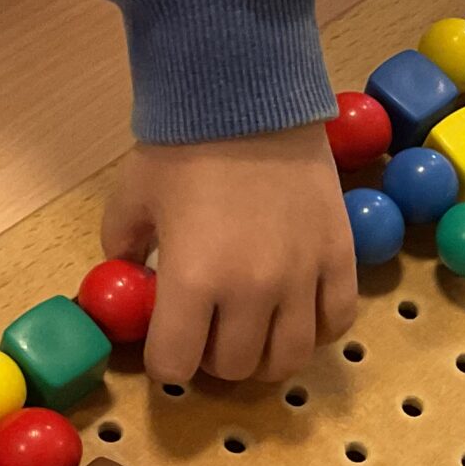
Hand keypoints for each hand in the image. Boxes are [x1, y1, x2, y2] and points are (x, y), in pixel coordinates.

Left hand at [102, 130, 357, 386]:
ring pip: (289, 358)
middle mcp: (251, 292)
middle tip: (210, 334)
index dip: (167, 363)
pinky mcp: (339, 258)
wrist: (249, 98)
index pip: (176, 364)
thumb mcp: (132, 198)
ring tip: (255, 334)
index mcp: (193, 281)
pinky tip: (298, 312)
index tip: (168, 345)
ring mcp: (302, 278)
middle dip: (215, 360)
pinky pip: (336, 321)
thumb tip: (133, 277)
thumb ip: (125, 248)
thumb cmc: (184, 145)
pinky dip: (316, 329)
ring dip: (266, 357)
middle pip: (236, 368)